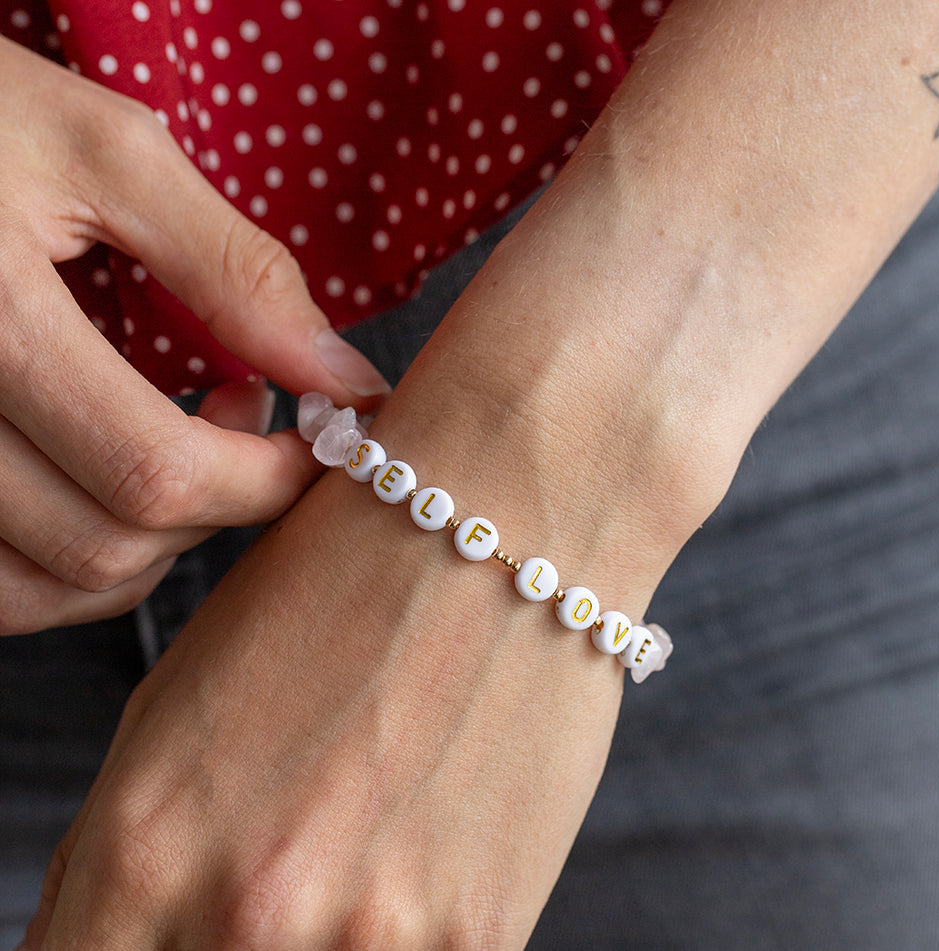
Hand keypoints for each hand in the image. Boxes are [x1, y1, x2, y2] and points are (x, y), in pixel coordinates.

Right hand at [0, 38, 389, 633]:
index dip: (269, 480)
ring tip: (183, 445)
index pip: (158, 473)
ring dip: (156, 542)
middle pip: (110, 542)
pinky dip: (82, 559)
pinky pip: (2, 586)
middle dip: (220, 502)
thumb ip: (235, 271)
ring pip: (54, 585)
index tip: (320, 437)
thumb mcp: (110, 155)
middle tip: (246, 414)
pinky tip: (112, 480)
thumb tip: (347, 382)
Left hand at [20, 465, 633, 950]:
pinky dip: (404, 925)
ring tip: (361, 832)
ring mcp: (373, 939)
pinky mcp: (478, 936)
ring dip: (326, 934)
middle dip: (220, 937)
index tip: (159, 926)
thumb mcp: (185, 695)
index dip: (120, 950)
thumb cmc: (343, 579)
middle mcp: (249, 915)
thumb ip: (129, 847)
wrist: (504, 527)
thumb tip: (112, 932)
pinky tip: (422, 835)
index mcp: (145, 847)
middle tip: (281, 854)